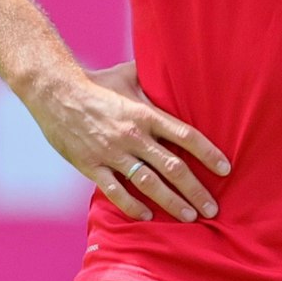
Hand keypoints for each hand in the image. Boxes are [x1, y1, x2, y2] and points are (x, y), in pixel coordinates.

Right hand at [29, 60, 230, 222]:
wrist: (56, 92)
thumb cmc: (96, 83)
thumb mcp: (129, 75)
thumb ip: (154, 76)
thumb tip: (177, 63)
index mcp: (146, 114)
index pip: (186, 136)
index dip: (208, 153)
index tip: (225, 168)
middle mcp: (133, 136)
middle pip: (173, 167)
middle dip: (195, 190)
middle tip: (212, 208)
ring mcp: (112, 153)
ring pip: (149, 183)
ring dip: (171, 203)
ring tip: (189, 217)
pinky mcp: (92, 166)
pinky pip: (116, 191)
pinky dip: (132, 206)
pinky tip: (147, 216)